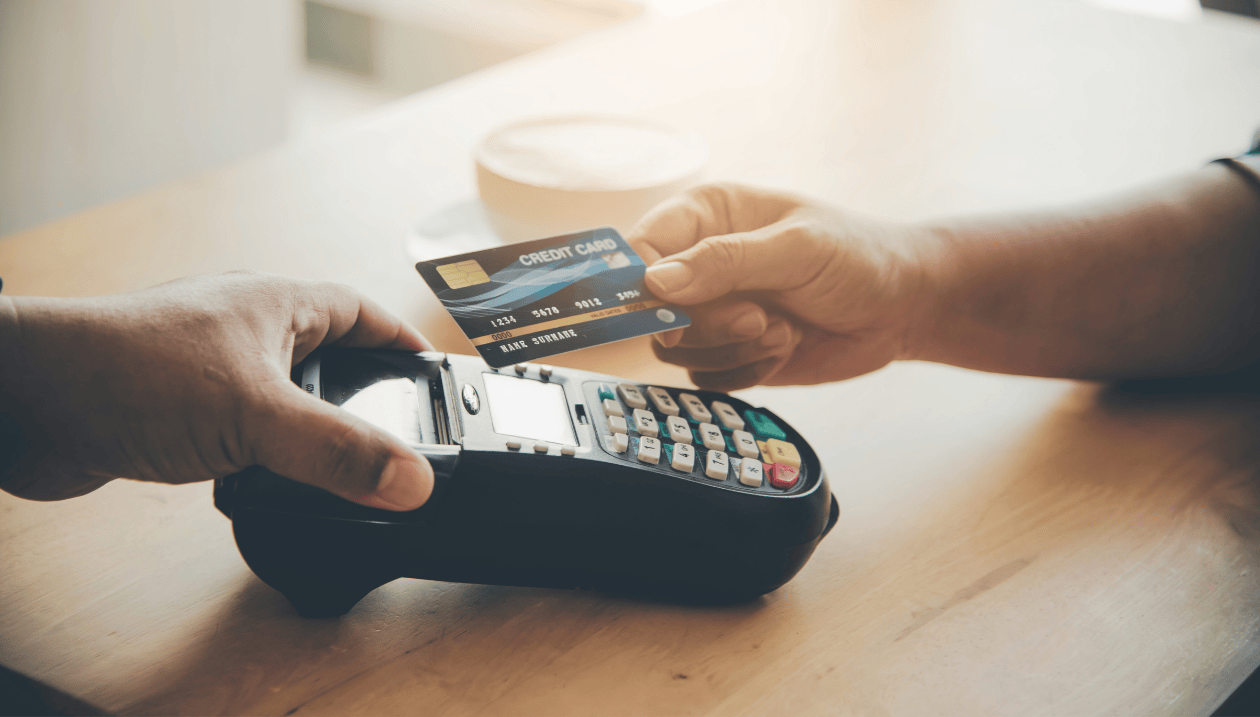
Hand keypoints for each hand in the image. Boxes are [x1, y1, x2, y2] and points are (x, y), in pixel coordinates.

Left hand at [0, 271, 434, 509]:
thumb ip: (338, 452)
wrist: (27, 401)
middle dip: (364, 389)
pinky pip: (244, 426)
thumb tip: (414, 481)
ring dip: (312, 426)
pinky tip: (271, 481)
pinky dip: (267, 452)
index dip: (401, 340)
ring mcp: (208, 366)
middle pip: (327, 351)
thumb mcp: (256, 414)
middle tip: (398, 429)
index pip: (360, 310)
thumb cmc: (128, 371)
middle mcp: (244, 328)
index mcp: (274, 304)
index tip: (435, 374)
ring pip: (283, 393)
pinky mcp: (177, 407)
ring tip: (343, 465)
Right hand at [628, 183, 935, 390]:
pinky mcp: (729, 351)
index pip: (642, 245)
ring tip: (782, 330)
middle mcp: (700, 261)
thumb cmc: (858, 258)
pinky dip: (744, 370)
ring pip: (677, 347)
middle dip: (707, 323)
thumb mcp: (798, 248)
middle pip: (653, 307)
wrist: (902, 307)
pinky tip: (784, 347)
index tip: (668, 312)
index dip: (640, 283)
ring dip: (731, 348)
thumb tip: (656, 282)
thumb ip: (726, 261)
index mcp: (708, 215)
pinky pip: (705, 375)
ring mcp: (713, 310)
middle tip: (758, 318)